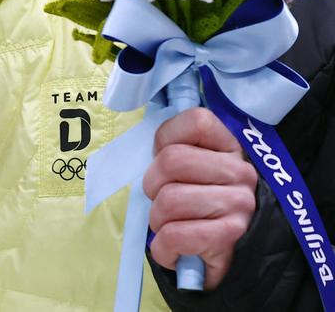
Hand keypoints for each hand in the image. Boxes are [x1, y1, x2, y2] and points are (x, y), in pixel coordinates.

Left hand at [144, 107, 257, 288]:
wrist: (224, 257)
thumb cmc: (195, 207)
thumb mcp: (189, 170)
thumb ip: (173, 149)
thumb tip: (139, 149)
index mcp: (229, 146)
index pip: (196, 121)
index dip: (166, 140)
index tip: (166, 164)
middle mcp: (240, 171)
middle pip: (172, 161)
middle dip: (152, 185)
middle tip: (161, 200)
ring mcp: (240, 204)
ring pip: (169, 200)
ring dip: (157, 219)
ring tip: (170, 226)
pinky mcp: (232, 236)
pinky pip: (175, 235)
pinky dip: (163, 248)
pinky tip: (173, 249)